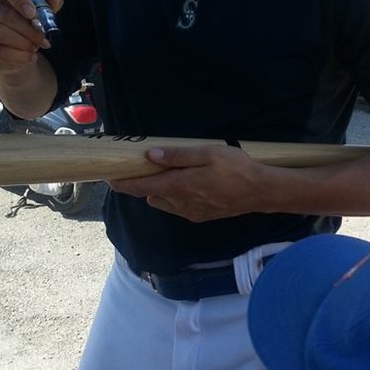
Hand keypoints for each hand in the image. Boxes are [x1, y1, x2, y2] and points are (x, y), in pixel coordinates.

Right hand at [0, 0, 62, 73]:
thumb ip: (48, 4)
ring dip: (23, 43)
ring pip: (0, 33)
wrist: (15, 51)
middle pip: (5, 14)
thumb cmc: (25, 25)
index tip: (32, 13)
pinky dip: (17, 56)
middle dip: (29, 29)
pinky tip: (29, 58)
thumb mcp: (40, 13)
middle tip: (43, 39)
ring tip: (36, 48)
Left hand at [108, 144, 274, 221]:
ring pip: (163, 202)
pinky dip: (173, 197)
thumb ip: (177, 155)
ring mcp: (190, 212)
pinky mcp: (200, 216)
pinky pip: (177, 208)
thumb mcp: (206, 153)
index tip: (108, 177)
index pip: (140, 187)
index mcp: (178, 186)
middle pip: (149, 195)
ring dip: (159, 190)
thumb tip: (150, 155)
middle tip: (143, 166)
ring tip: (168, 173)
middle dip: (143, 183)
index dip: (121, 183)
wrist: (261, 192)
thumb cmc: (236, 168)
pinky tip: (187, 185)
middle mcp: (180, 203)